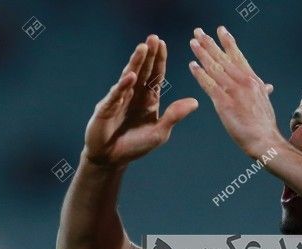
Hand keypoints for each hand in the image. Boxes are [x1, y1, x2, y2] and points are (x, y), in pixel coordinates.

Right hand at [83, 35, 198, 167]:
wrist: (111, 158)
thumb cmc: (135, 145)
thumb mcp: (159, 132)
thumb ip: (174, 116)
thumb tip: (195, 102)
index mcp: (148, 99)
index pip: (155, 75)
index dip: (159, 60)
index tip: (163, 43)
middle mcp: (133, 95)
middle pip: (142, 71)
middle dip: (148, 54)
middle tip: (153, 37)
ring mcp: (118, 100)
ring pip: (129, 77)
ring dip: (136, 63)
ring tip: (142, 48)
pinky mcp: (106, 109)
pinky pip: (116, 95)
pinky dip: (123, 86)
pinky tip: (131, 76)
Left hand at [188, 26, 281, 157]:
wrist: (264, 140)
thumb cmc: (265, 125)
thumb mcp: (265, 103)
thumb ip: (262, 92)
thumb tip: (267, 86)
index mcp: (253, 81)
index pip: (238, 57)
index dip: (228, 43)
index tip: (221, 31)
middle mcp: (244, 82)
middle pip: (224, 58)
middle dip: (210, 44)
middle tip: (199, 32)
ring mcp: (234, 91)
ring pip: (215, 68)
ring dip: (202, 54)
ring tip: (193, 43)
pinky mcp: (224, 103)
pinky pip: (209, 85)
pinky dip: (200, 74)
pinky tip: (192, 66)